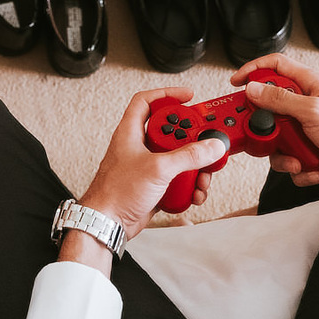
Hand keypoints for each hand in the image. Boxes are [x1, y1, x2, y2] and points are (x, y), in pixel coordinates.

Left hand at [78, 87, 227, 240]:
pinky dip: (189, 184)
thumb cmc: (116, 193)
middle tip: (205, 142)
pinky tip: (194, 193)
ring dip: (195, 167)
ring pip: (178, 157)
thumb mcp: (158, 168)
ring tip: (202, 176)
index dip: (168, 94)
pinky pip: (178, 178)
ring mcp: (147, 165)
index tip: (189, 96)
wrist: (107, 223)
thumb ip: (188, 156)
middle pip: (172, 131)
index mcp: (131, 132)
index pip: (147, 101)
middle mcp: (138, 146)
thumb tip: (210, 146)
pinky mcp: (154, 185)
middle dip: (191, 139)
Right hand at [232, 54, 318, 198]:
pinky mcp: (305, 147)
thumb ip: (280, 99)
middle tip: (264, 134)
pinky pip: (286, 157)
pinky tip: (308, 165)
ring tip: (296, 157)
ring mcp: (303, 126)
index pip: (274, 66)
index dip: (253, 70)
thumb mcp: (312, 110)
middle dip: (264, 126)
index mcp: (308, 84)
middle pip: (267, 107)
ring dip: (281, 153)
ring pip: (273, 137)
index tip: (236, 82)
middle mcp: (303, 104)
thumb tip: (254, 89)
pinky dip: (295, 166)